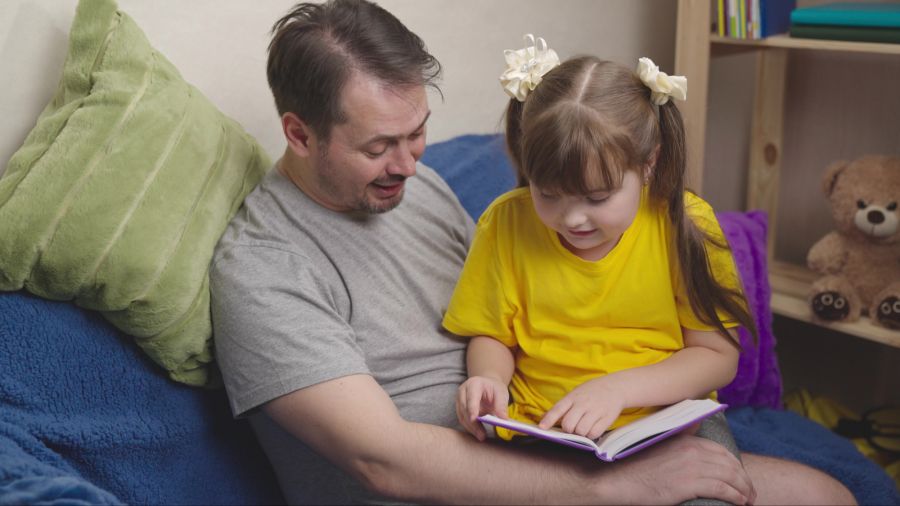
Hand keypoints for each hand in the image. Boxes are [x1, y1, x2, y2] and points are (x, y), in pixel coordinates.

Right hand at [456, 375, 508, 440]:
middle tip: (482, 435)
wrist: (488, 386)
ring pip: (462, 416)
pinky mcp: (460, 408)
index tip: (474, 419)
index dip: (472, 408)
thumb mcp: (501, 393)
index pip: (471, 397)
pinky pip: (463, 420)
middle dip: (472, 423)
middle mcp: (463, 391)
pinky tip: (478, 433)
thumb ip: (501, 405)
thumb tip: (503, 418)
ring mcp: (459, 400)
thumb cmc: (494, 388)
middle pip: (465, 408)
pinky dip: (470, 427)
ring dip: (471, 428)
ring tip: (481, 436)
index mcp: (474, 384)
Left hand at [539, 376, 624, 439]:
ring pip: (581, 431)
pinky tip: (592, 429)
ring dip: (580, 434)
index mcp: (573, 396)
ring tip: (583, 427)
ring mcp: (595, 411)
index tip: (541, 428)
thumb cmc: (591, 392)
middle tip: (572, 427)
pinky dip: (590, 435)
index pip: (558, 409)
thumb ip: (562, 407)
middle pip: (569, 424)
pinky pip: (594, 433)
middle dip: (568, 430)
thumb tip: (544, 418)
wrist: (616, 387)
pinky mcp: (607, 418)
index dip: (549, 419)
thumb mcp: (575, 394)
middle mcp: (583, 403)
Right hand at [606, 434, 756, 504]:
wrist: (619, 479)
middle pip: (729, 463)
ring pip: (730, 477)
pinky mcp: (689, 484)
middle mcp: (692, 450)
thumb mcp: (659, 443)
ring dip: (744, 490)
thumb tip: (696, 422)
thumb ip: (680, 433)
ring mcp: (692, 467)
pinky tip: (739, 502)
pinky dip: (735, 496)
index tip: (739, 476)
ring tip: (748, 499)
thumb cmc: (636, 465)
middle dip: (744, 479)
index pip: (720, 451)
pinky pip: (722, 490)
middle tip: (750, 491)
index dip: (734, 464)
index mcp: (686, 440)